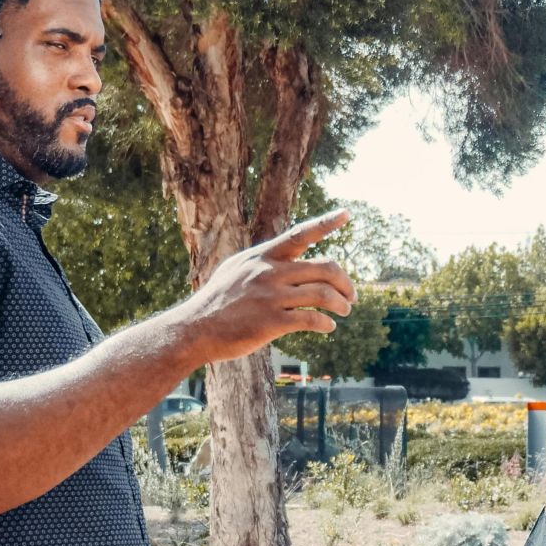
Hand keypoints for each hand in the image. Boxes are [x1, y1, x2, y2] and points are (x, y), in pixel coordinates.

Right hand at [182, 209, 357, 362]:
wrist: (193, 330)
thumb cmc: (216, 303)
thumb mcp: (235, 271)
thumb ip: (261, 264)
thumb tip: (287, 260)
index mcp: (261, 256)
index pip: (300, 234)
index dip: (326, 223)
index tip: (346, 214)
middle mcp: (268, 271)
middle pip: (324, 267)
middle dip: (345, 282)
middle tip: (351, 295)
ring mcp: (270, 296)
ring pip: (323, 294)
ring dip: (341, 303)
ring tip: (345, 310)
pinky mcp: (271, 322)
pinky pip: (312, 319)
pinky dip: (327, 323)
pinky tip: (329, 327)